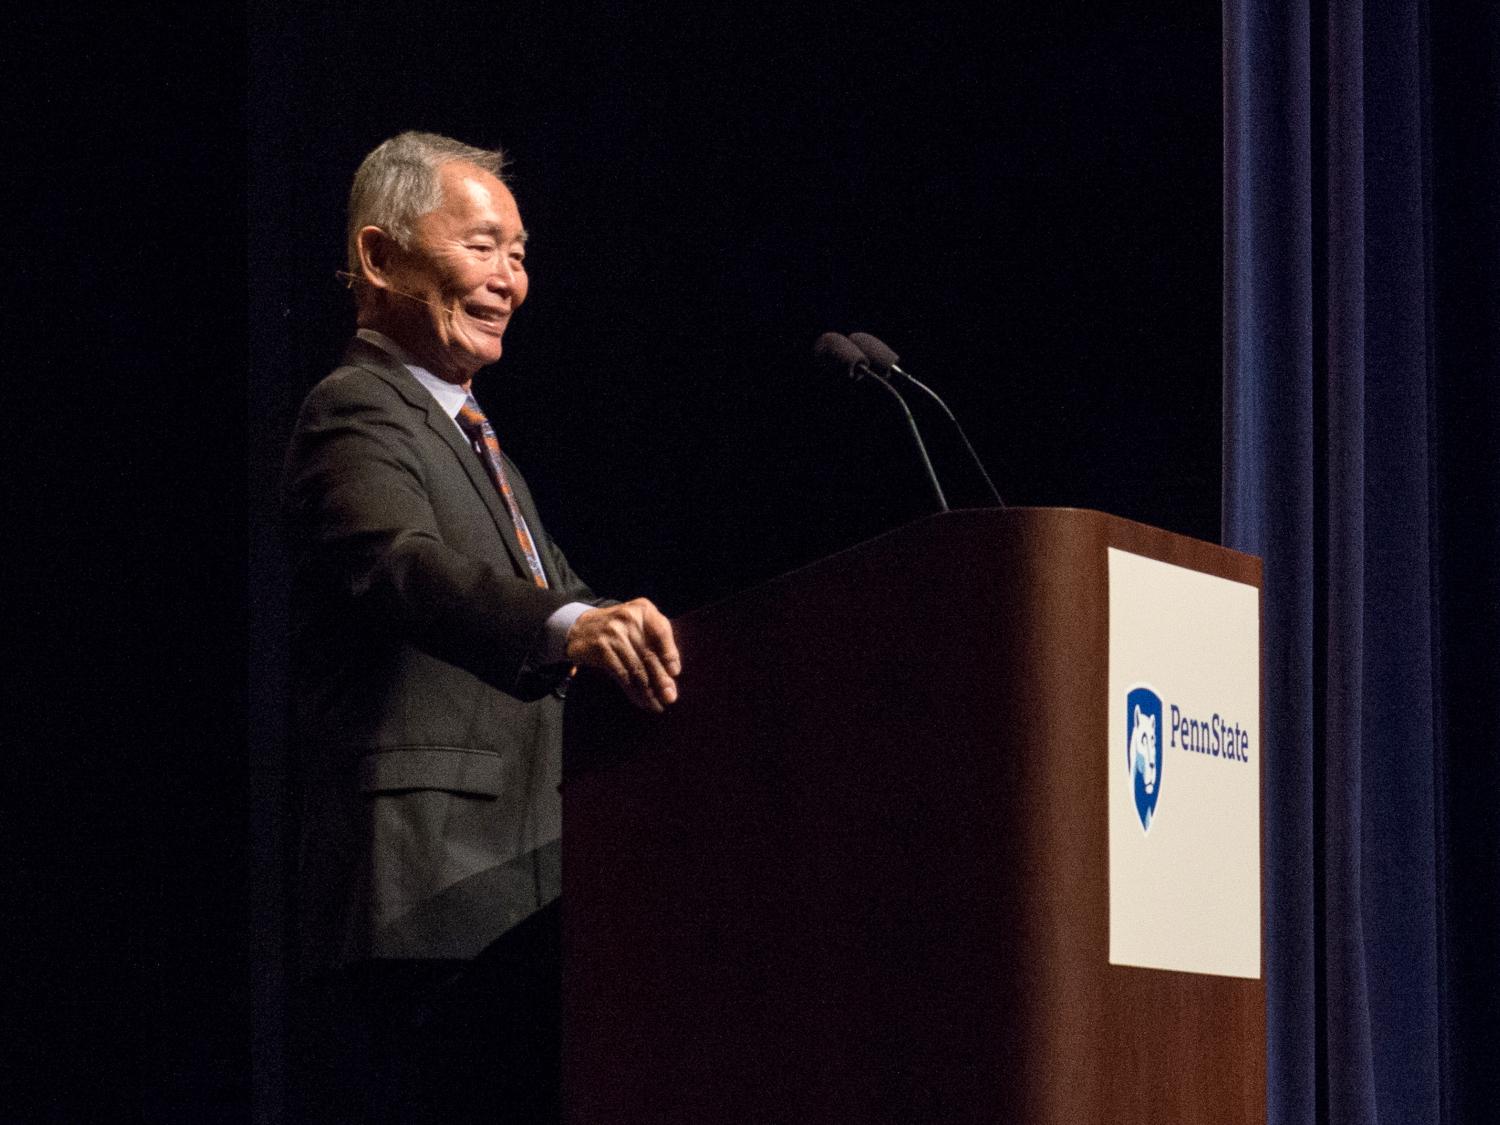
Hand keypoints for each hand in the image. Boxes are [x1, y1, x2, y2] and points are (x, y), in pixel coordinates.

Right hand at [565, 598, 680, 712]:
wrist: (579, 628)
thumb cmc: (618, 630)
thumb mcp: (638, 625)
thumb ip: (656, 641)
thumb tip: (673, 672)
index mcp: (643, 610)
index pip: (662, 632)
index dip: (670, 654)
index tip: (675, 673)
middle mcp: (629, 618)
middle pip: (650, 654)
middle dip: (662, 680)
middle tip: (670, 697)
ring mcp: (613, 633)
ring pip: (637, 668)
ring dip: (648, 691)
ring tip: (656, 705)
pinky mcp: (601, 648)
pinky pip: (622, 674)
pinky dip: (633, 691)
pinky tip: (640, 701)